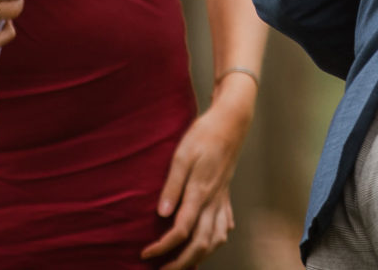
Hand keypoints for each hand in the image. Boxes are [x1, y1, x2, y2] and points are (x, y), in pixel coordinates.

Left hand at [142, 80, 254, 265]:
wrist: (232, 121)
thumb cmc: (205, 135)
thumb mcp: (182, 155)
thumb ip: (172, 186)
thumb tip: (162, 214)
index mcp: (200, 192)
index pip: (181, 230)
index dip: (162, 247)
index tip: (145, 254)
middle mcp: (213, 201)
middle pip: (201, 244)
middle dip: (181, 263)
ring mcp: (222, 199)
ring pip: (216, 239)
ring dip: (200, 257)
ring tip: (184, 264)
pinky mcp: (226, 194)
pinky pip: (225, 225)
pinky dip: (217, 239)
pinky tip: (211, 242)